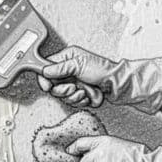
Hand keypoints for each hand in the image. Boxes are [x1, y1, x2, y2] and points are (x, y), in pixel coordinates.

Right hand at [38, 47, 161, 112]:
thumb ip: (60, 67)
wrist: (117, 84)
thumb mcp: (79, 64)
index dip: (44, 79)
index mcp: (67, 58)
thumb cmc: (103, 70)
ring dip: (74, 96)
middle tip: (73, 87)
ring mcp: (73, 83)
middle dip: (64, 90)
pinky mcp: (79, 94)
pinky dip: (81, 101)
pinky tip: (88, 96)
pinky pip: (72, 102)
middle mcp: (68, 71)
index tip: (47, 86)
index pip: (46, 69)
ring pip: (62, 96)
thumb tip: (45, 70)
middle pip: (53, 86)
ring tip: (84, 91)